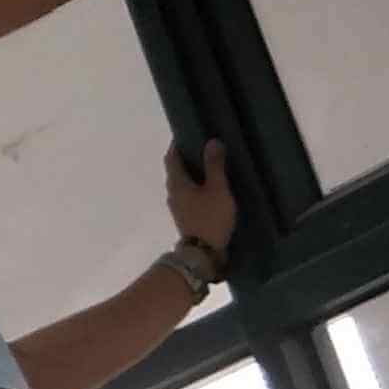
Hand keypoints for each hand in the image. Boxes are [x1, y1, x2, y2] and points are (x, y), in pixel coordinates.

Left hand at [165, 137, 237, 255]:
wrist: (203, 254)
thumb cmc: (210, 218)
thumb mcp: (217, 189)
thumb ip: (214, 166)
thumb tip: (212, 141)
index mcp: (176, 182)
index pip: (171, 157)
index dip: (177, 145)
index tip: (187, 134)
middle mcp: (172, 193)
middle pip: (176, 170)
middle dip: (186, 158)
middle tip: (202, 148)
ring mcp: (177, 206)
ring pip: (182, 184)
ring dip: (192, 174)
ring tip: (209, 167)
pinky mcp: (185, 217)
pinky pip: (188, 196)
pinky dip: (196, 188)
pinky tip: (210, 189)